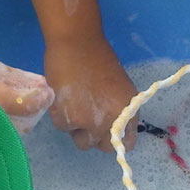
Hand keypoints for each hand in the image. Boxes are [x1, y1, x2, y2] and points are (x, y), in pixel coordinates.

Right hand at [44, 33, 137, 150]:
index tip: (104, 132)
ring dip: (76, 127)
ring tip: (74, 103)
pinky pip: (63, 128)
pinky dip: (60, 115)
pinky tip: (63, 96)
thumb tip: (110, 129)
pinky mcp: (69, 118)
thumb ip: (118, 111)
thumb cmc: (99, 60)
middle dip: (93, 136)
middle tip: (85, 117)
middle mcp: (113, 121)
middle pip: (102, 147)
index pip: (127, 143)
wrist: (77, 43)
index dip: (114, 139)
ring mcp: (91, 122)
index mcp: (129, 113)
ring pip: (81, 140)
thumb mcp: (120, 90)